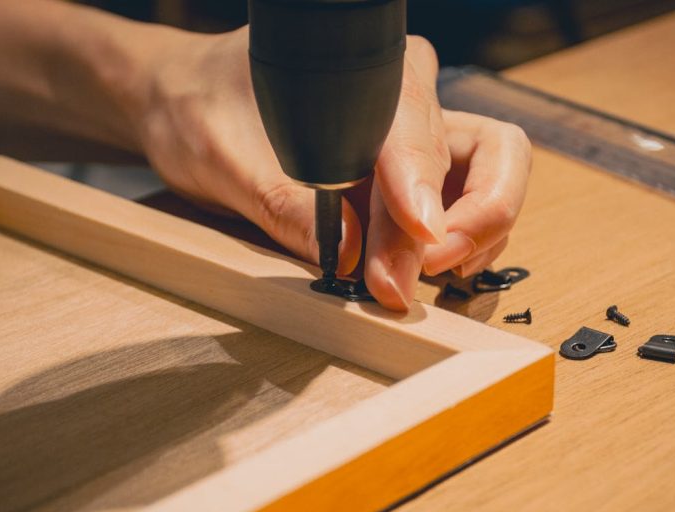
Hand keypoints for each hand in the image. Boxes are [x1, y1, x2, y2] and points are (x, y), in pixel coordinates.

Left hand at [131, 28, 530, 310]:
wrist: (187, 100)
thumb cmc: (201, 108)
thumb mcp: (225, 158)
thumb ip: (287, 205)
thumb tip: (352, 255)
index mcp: (365, 69)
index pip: (415, 131)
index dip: (422, 189)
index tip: (422, 237)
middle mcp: (405, 94)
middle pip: (472, 158)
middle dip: (459, 223)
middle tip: (410, 278)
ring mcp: (413, 133)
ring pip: (488, 178)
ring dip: (470, 236)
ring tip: (410, 280)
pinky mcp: (409, 170)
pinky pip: (464, 203)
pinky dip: (459, 242)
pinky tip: (421, 268)